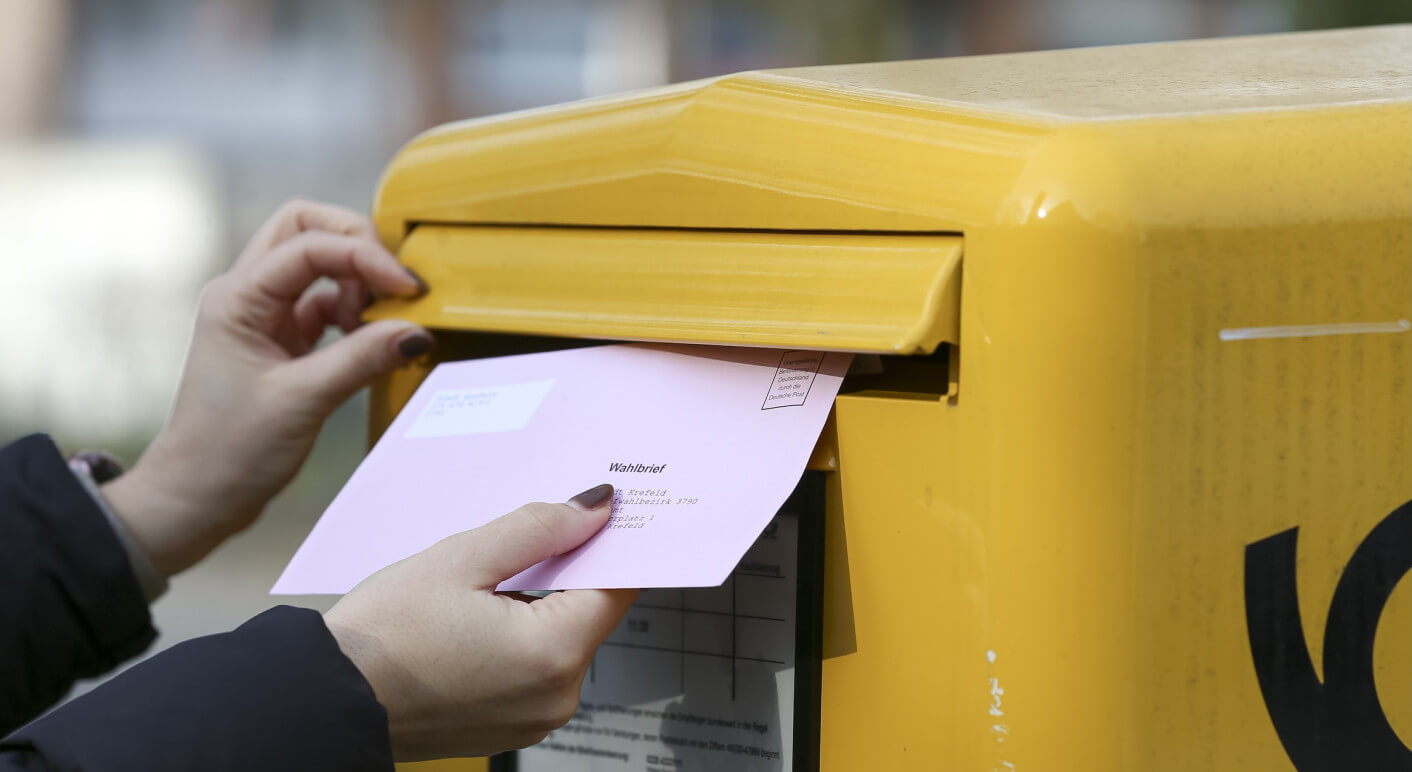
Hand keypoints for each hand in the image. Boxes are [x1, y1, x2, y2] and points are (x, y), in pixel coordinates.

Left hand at [102, 199, 433, 575]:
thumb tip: (417, 330)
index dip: (365, 257)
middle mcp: (246, 294)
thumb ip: (362, 359)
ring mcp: (263, 315)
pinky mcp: (281, 339)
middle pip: (307, 229)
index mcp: (237, 298)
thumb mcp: (303, 401)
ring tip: (381, 322)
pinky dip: (355, 311)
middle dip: (357, 245)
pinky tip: (371, 339)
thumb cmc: (230, 452)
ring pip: (318, 262)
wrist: (199, 496)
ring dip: (357, 279)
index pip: (309, 245)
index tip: (408, 289)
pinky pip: (325, 302)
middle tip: (394, 285)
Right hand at [323, 485, 638, 760]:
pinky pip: (536, 669)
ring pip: (561, 640)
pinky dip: (520, 637)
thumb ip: (537, 529)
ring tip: (484, 582)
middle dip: (565, 571)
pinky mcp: (512, 728)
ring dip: (538, 604)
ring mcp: (535, 719)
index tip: (597, 514)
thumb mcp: (461, 559)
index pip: (616, 586)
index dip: (608, 545)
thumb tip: (596, 507)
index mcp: (552, 654)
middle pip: (589, 613)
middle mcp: (556, 696)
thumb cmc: (383, 633)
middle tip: (522, 538)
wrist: (326, 701)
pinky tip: (477, 618)